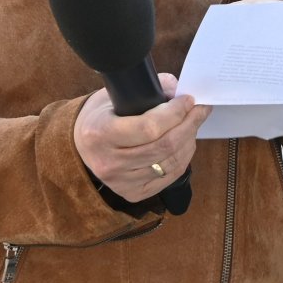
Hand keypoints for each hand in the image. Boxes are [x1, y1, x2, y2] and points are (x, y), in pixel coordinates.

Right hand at [74, 72, 211, 203]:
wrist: (82, 145)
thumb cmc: (102, 115)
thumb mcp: (115, 95)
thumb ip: (149, 89)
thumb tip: (180, 92)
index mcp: (101, 134)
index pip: (149, 127)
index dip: (175, 113)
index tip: (188, 100)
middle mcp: (109, 162)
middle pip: (164, 146)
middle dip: (189, 124)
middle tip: (201, 109)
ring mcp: (121, 182)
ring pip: (170, 162)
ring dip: (189, 140)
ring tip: (193, 124)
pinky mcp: (132, 193)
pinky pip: (169, 176)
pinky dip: (184, 157)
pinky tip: (185, 143)